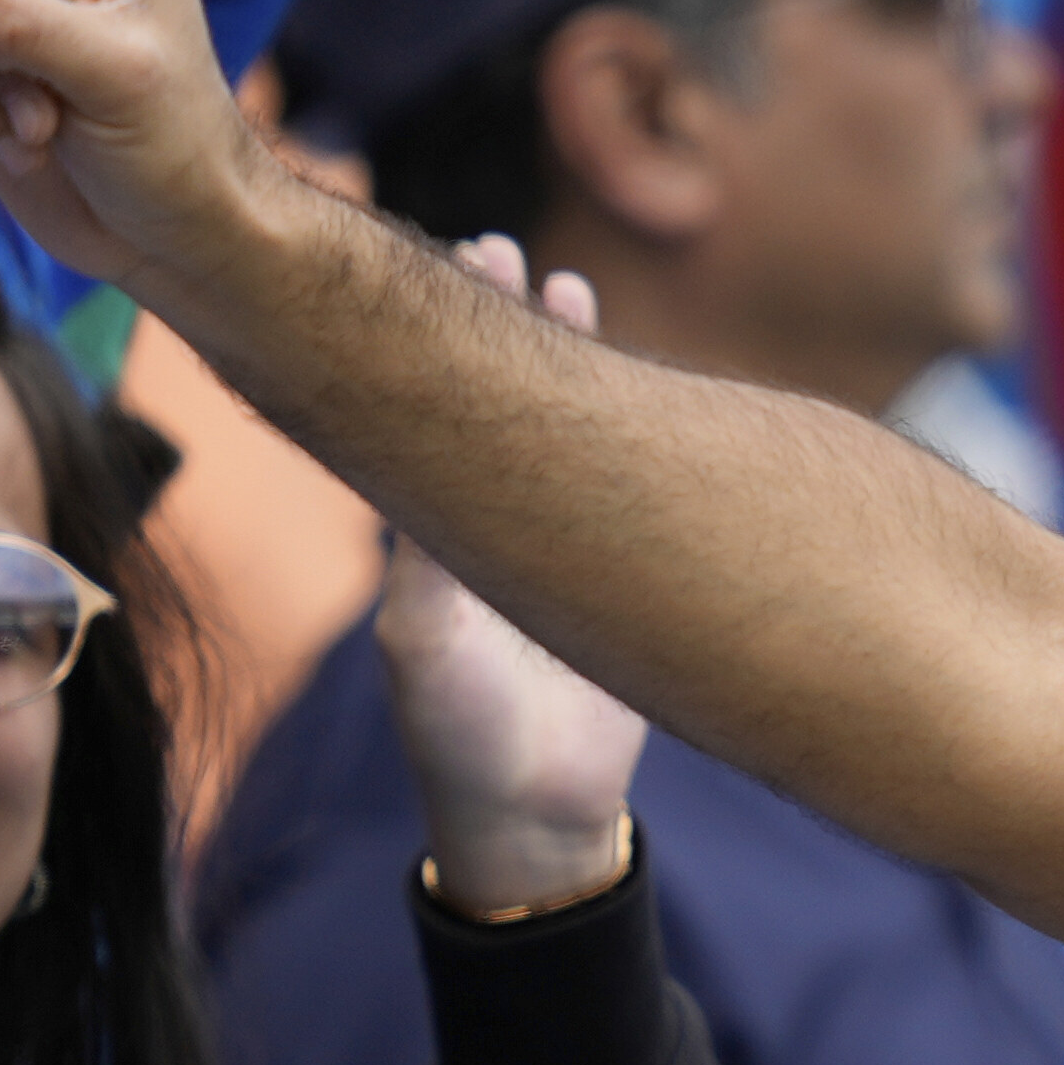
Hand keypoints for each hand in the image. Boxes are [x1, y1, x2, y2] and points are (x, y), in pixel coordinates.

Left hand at [386, 240, 649, 909]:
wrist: (531, 817)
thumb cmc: (465, 740)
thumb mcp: (433, 647)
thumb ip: (442, 561)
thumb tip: (440, 458)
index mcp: (429, 534)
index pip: (427, 409)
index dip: (434, 339)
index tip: (451, 269)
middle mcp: (485, 524)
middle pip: (489, 400)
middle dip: (495, 325)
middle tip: (497, 247)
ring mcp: (552, 545)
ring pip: (556, 430)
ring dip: (560, 361)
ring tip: (563, 284)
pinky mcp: (613, 574)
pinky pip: (620, 483)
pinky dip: (625, 427)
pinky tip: (636, 384)